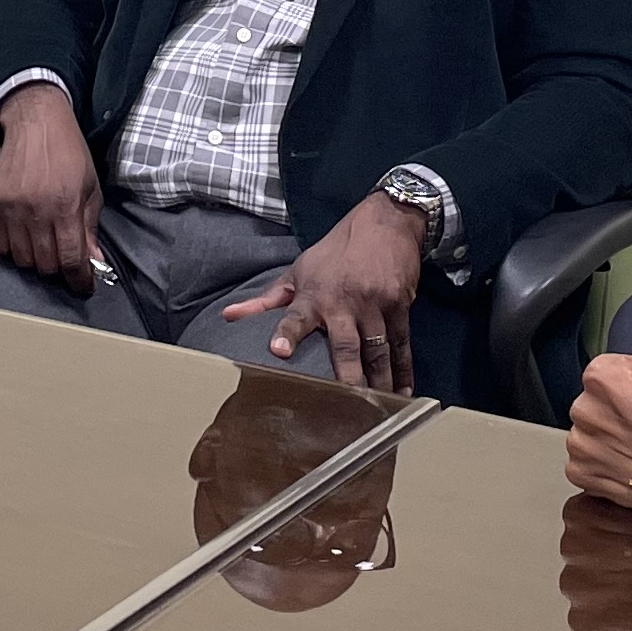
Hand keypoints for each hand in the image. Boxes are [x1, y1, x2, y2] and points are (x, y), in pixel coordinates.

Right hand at [0, 84, 105, 294]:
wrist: (36, 123)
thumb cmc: (67, 151)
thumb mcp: (90, 187)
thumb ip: (90, 226)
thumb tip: (92, 259)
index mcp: (65, 206)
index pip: (71, 259)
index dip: (79, 279)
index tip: (82, 284)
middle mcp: (36, 210)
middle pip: (45, 264)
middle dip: (58, 268)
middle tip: (62, 258)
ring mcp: (11, 208)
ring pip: (21, 259)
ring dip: (34, 259)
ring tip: (42, 244)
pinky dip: (11, 248)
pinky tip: (22, 237)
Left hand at [222, 196, 423, 390]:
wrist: (384, 223)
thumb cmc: (335, 252)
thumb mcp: (298, 271)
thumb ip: (266, 300)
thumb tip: (228, 316)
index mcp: (313, 294)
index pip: (294, 316)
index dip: (286, 333)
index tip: (277, 351)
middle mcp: (344, 302)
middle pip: (345, 344)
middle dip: (347, 373)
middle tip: (347, 400)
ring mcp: (374, 305)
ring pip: (377, 350)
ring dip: (379, 380)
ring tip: (379, 407)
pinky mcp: (399, 306)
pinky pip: (401, 344)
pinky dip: (403, 370)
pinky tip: (403, 391)